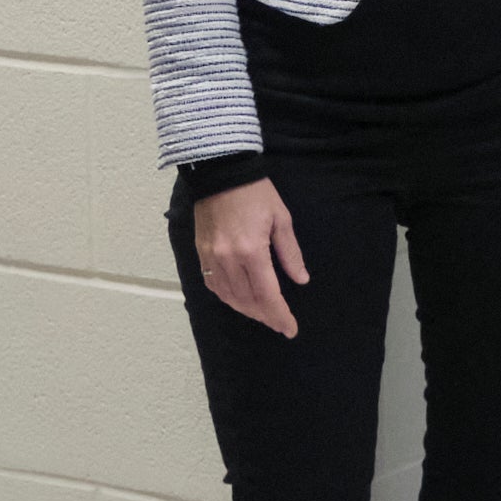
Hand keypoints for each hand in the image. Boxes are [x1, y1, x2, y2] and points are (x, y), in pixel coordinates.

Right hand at [192, 179, 307, 337]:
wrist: (220, 172)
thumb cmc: (256, 192)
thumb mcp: (281, 219)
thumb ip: (290, 253)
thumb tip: (300, 280)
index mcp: (252, 251)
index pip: (267, 295)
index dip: (280, 315)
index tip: (290, 329)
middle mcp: (228, 259)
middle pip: (247, 301)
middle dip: (265, 316)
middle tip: (280, 322)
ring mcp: (211, 258)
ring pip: (229, 297)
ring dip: (247, 310)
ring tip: (263, 314)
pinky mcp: (201, 253)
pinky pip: (213, 285)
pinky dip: (228, 297)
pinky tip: (239, 299)